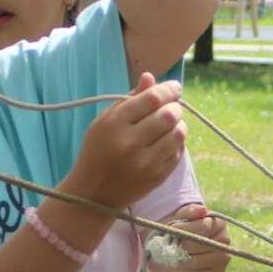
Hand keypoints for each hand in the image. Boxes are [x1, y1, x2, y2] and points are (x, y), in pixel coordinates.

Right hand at [63, 74, 185, 210]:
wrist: (93, 194)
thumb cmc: (98, 151)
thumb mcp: (104, 122)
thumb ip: (129, 99)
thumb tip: (150, 77)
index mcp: (113, 124)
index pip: (151, 99)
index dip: (168, 89)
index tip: (175, 87)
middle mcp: (129, 143)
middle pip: (168, 115)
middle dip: (175, 107)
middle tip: (172, 108)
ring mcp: (144, 163)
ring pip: (177, 134)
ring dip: (179, 125)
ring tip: (171, 125)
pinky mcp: (156, 178)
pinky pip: (178, 153)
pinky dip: (177, 144)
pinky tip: (167, 142)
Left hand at [165, 202, 230, 271]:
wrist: (188, 262)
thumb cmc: (184, 237)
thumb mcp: (182, 221)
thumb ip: (189, 213)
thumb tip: (202, 210)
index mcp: (218, 222)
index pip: (203, 225)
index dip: (185, 229)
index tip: (173, 232)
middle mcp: (225, 240)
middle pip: (200, 243)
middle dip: (182, 245)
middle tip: (175, 246)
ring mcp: (224, 258)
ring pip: (198, 261)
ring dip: (183, 259)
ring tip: (179, 256)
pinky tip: (186, 267)